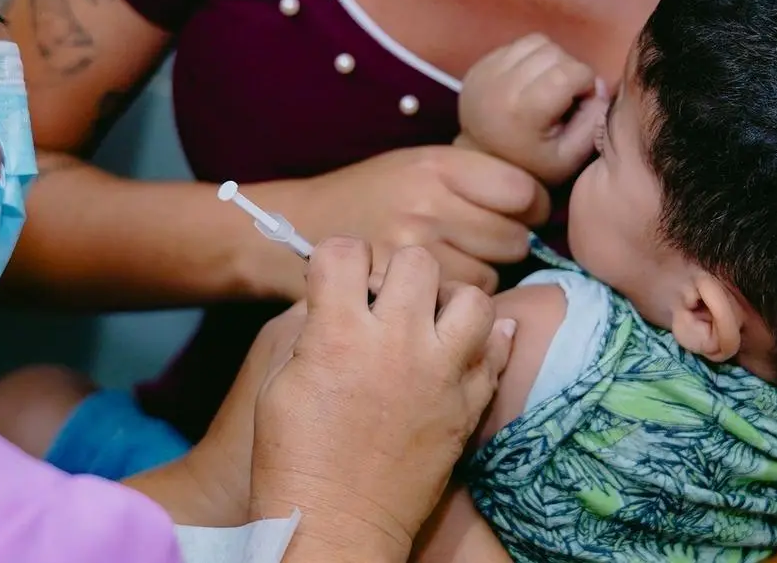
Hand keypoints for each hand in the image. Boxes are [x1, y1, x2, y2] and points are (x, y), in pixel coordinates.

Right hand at [248, 238, 515, 561]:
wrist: (336, 525)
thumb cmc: (293, 459)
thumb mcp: (279, 381)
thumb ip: (313, 327)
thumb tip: (339, 295)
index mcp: (338, 334)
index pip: (344, 251)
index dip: (335, 258)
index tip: (335, 276)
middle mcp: (397, 344)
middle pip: (417, 260)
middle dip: (396, 269)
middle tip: (385, 296)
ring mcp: (441, 374)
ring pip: (473, 297)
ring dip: (449, 300)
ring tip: (428, 320)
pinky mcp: (467, 405)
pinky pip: (497, 350)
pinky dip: (486, 340)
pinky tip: (460, 346)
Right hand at [251, 146, 549, 297]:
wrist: (294, 227)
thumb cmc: (367, 196)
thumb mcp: (416, 164)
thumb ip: (472, 176)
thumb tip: (538, 203)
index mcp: (436, 166)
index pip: (523, 191)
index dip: (529, 207)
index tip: (517, 214)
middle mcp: (426, 206)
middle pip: (513, 239)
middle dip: (505, 245)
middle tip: (478, 247)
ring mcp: (412, 254)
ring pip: (491, 279)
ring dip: (480, 281)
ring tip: (450, 274)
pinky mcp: (398, 297)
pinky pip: (457, 309)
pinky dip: (456, 308)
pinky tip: (437, 297)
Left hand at [458, 33, 609, 184]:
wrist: (483, 166)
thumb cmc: (533, 166)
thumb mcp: (571, 158)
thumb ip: (594, 121)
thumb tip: (599, 84)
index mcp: (524, 110)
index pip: (574, 71)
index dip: (586, 85)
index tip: (579, 106)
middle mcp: (501, 84)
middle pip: (556, 52)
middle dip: (569, 71)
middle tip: (563, 97)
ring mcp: (486, 71)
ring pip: (537, 42)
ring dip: (551, 60)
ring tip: (547, 86)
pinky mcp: (479, 65)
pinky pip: (517, 45)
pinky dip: (531, 58)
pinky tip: (528, 82)